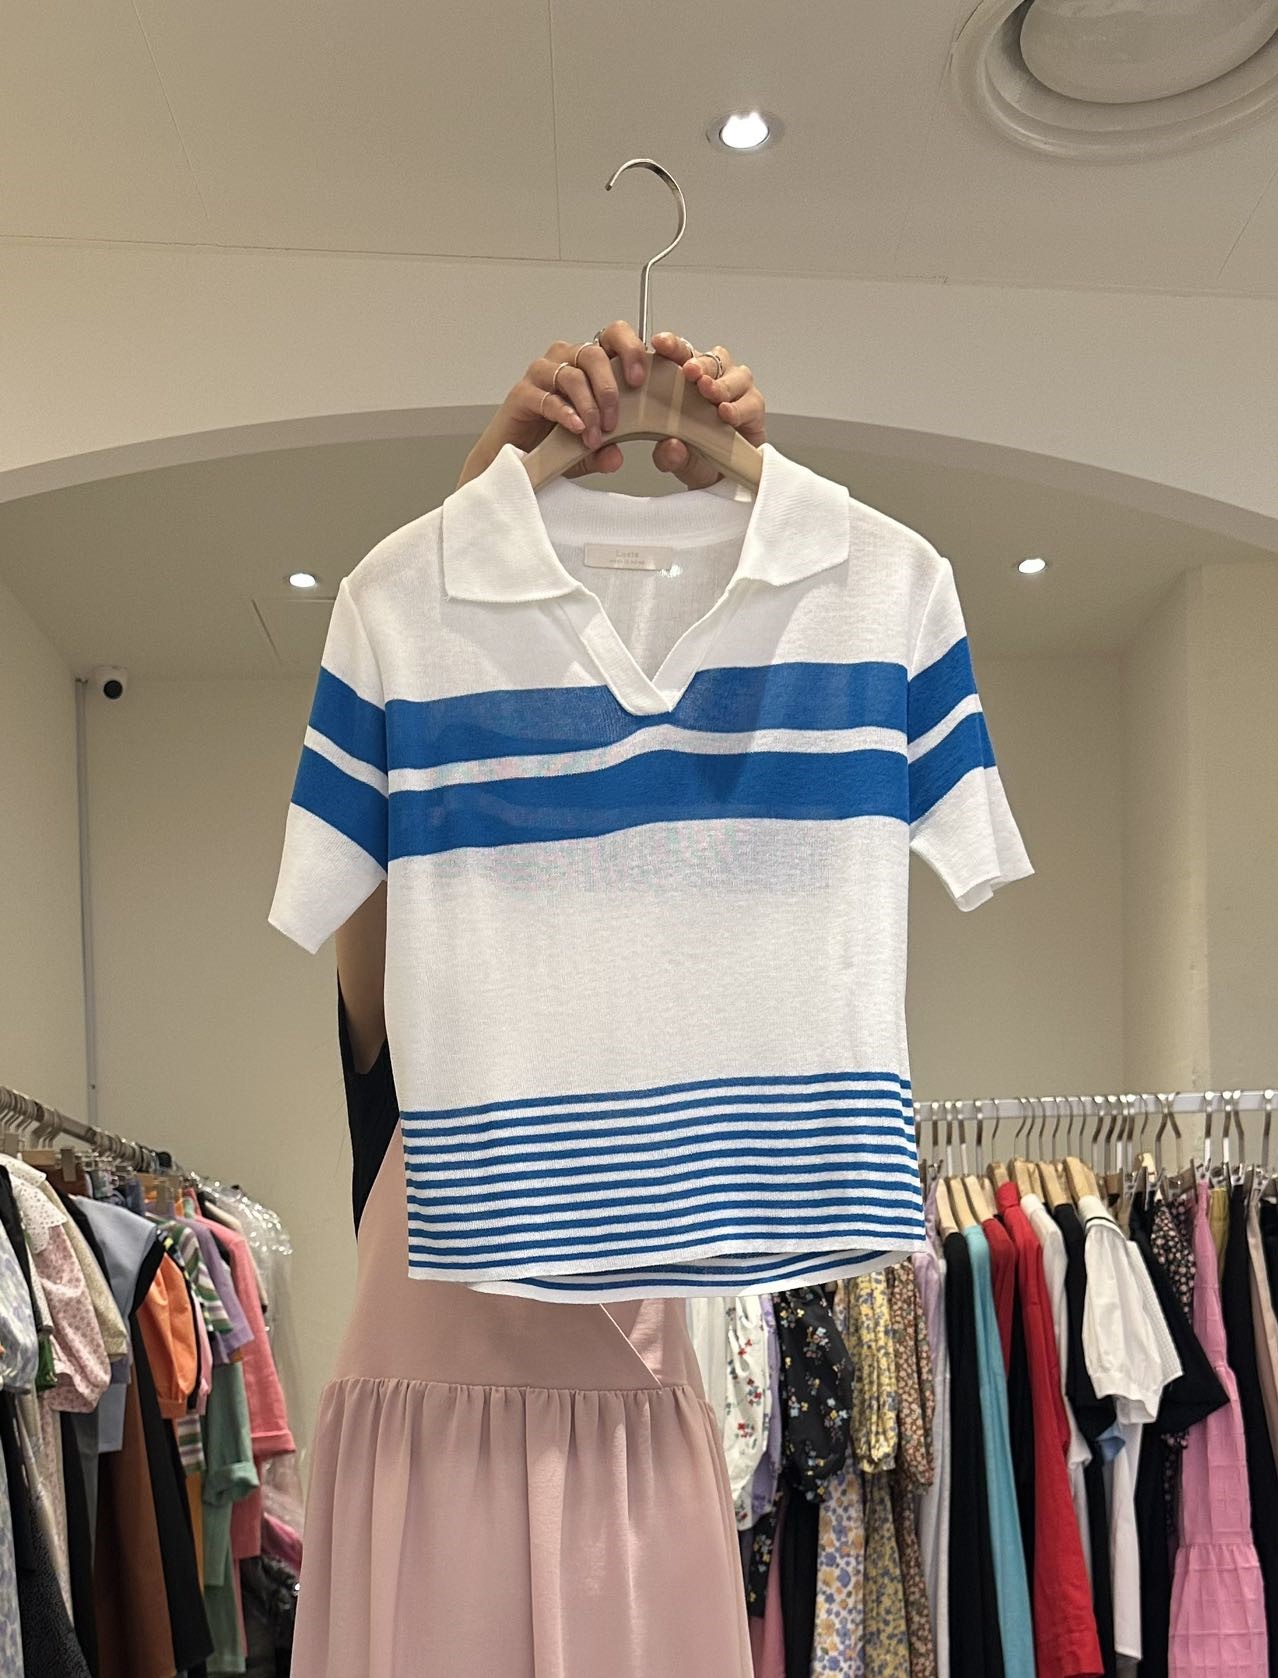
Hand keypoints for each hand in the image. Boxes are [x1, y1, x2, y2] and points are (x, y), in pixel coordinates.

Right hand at [458, 322, 765, 488]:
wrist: (513, 459)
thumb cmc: (553, 441)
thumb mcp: (589, 449)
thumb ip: (606, 450)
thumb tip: (616, 456)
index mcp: (589, 363)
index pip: (614, 336)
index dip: (631, 348)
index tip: (641, 378)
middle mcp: (566, 360)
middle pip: (594, 351)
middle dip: (610, 385)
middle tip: (616, 419)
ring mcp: (543, 374)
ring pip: (573, 373)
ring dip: (590, 406)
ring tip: (595, 434)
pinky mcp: (522, 393)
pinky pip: (548, 397)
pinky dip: (566, 414)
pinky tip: (576, 429)